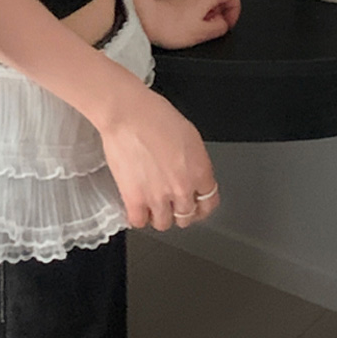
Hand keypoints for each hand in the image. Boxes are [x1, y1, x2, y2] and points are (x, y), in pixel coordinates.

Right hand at [98, 82, 220, 230]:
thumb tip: (191, 172)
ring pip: (164, 223)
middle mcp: (182, 188)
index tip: (196, 207)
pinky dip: (137, 216)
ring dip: (159, 215)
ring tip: (151, 205)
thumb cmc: (154, 114)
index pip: (209, 203)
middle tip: (170, 204)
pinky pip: (139, 221)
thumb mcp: (189, 134)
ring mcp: (158, 196)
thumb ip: (194, 160)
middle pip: (187, 216)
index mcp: (200, 170)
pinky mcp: (134, 199)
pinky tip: (135, 207)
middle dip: (179, 210)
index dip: (201, 206)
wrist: (127, 114)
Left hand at [141, 0, 240, 49]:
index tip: (227, 21)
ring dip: (199, 10)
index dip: (234, 8)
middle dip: (215, 12)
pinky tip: (176, 21)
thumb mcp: (201, 33)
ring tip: (190, 26)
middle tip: (208, 27)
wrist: (142, 18)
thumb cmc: (168, 26)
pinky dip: (184, 8)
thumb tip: (223, 24)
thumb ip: (219, 27)